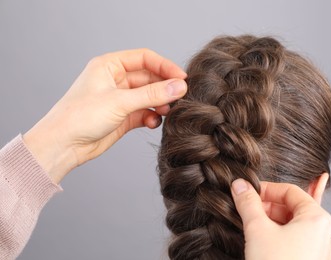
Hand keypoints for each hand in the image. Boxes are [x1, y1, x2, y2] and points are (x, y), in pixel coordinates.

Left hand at [24, 49, 186, 183]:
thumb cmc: (80, 116)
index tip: (182, 78)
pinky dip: (151, 116)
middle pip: (149, 78)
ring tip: (167, 111)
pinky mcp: (122, 117)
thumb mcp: (120, 102)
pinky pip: (144, 112)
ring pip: (148, 96)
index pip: (144, 58)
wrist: (63, 145)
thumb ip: (152, 94)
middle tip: (179, 97)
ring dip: (159, 103)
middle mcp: (115, 80)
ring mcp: (119, 99)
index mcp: (109, 66)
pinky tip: (153, 122)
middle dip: (164, 88)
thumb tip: (179, 87)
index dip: (165, 67)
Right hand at [231, 179, 330, 259]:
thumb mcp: (257, 229)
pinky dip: (276, 235)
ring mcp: (317, 250)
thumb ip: (248, 203)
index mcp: (317, 219)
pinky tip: (260, 240)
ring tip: (250, 225)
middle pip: (291, 207)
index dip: (266, 189)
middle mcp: (322, 233)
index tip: (248, 192)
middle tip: (246, 208)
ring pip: (291, 224)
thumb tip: (240, 186)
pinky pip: (293, 240)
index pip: (290, 191)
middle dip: (266, 206)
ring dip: (269, 220)